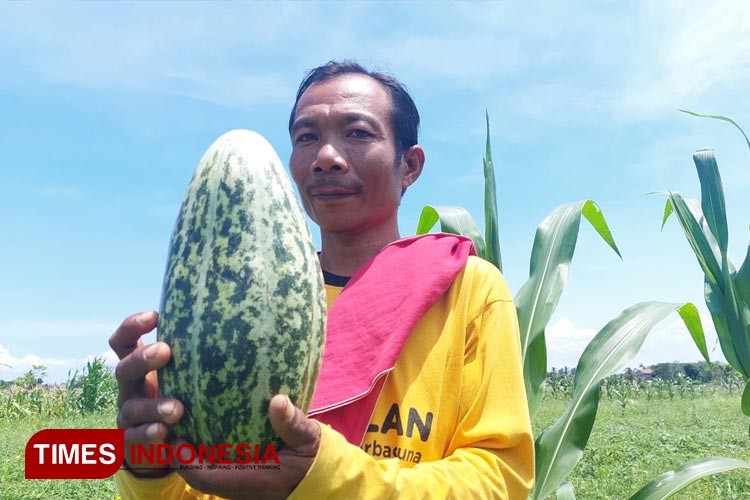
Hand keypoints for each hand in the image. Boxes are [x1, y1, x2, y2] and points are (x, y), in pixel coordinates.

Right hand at [109, 310, 183, 477]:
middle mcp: (130, 390)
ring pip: (132, 408)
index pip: (125, 342)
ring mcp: (128, 418)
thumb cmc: (183, 399)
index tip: (154, 316)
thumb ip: (197, 357)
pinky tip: (164, 434)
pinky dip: (149, 436)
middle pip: (124, 369)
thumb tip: (231, 327)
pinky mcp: (131, 445)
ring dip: (153, 406)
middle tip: (165, 351)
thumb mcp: (186, 376)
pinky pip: (134, 440)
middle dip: (143, 359)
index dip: (133, 326)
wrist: (165, 448)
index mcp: (141, 369)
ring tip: (177, 409)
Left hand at [176, 394, 320, 499]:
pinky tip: (207, 431)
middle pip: (199, 476)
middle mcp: (243, 488)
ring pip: (208, 475)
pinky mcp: (247, 481)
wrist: (326, 480)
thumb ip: (293, 423)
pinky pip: (219, 471)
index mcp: (253, 480)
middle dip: (183, 455)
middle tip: (173, 424)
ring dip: (194, 455)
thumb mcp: (308, 439)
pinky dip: (208, 455)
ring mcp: (243, 487)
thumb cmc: (316, 460)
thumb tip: (277, 400)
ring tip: (185, 424)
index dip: (185, 460)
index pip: (206, 477)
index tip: (176, 436)